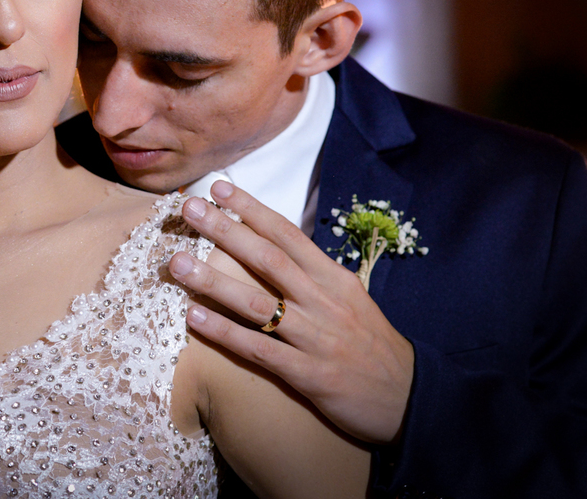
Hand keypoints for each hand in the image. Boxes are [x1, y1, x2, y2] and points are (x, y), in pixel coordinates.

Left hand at [170, 181, 414, 444]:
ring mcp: (315, 337)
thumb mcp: (349, 298)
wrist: (411, 398)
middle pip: (267, 259)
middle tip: (188, 209)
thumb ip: (312, 274)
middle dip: (224, 231)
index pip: (287, 234)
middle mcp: (323, 301)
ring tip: (176, 262)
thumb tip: (269, 246)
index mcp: (333, 278)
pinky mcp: (308, 374)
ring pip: (257, 303)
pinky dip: (224, 333)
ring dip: (213, 281)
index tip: (219, 188)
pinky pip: (258, 349)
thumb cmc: (372, 344)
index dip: (251, 209)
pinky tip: (194, 318)